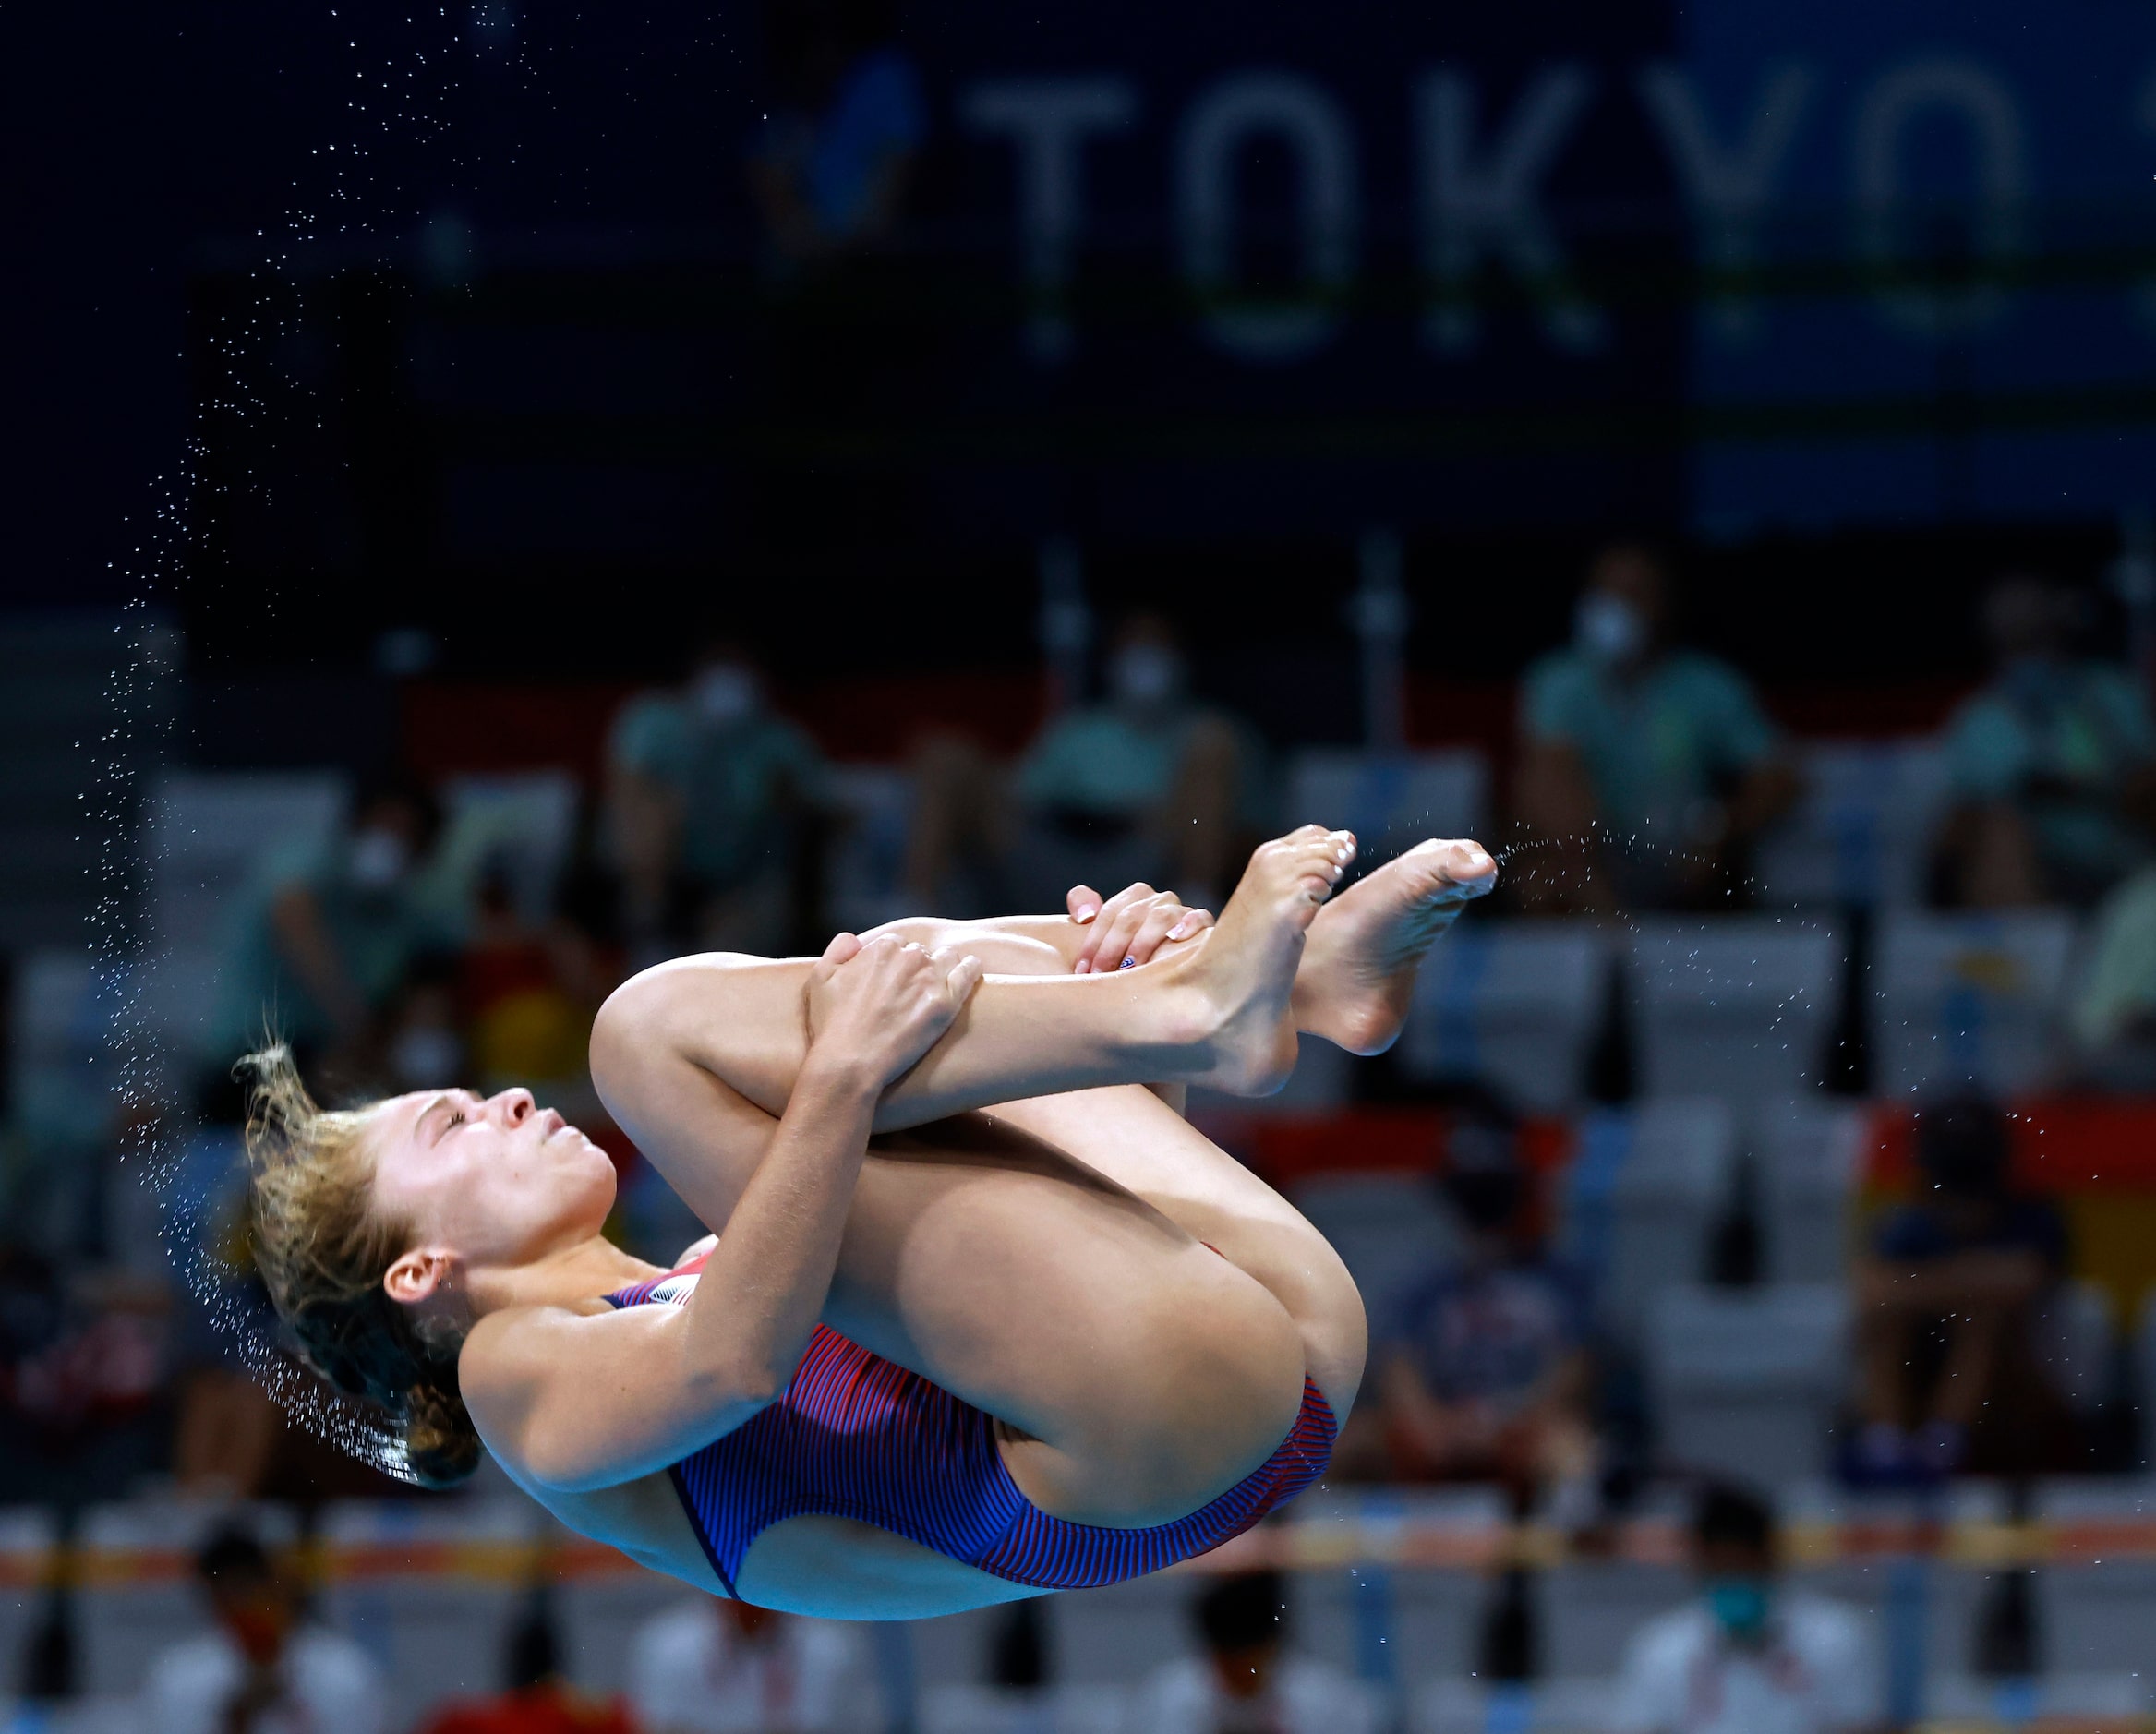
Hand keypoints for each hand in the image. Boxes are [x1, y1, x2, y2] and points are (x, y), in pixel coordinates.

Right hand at [805, 932, 983, 1090]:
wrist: (850, 1062)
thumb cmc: (831, 1025)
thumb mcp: (820, 980)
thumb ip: (837, 950)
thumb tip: (854, 939)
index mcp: (881, 948)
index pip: (896, 945)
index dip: (893, 962)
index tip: (892, 979)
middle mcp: (908, 957)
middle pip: (920, 952)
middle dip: (916, 966)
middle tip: (912, 989)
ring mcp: (930, 978)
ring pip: (947, 958)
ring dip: (944, 965)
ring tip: (944, 979)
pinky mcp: (947, 1002)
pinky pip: (968, 973)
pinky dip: (970, 968)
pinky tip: (971, 968)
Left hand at [1065, 882, 1213, 974]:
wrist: (1172, 973)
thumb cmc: (1128, 951)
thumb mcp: (1103, 931)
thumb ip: (1084, 906)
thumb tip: (1085, 915)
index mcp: (1136, 896)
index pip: (1111, 912)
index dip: (1094, 941)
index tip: (1082, 970)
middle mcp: (1160, 900)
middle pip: (1132, 915)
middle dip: (1113, 947)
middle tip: (1100, 975)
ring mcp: (1183, 912)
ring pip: (1161, 916)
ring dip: (1142, 943)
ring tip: (1130, 967)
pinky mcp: (1205, 926)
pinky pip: (1201, 918)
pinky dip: (1189, 924)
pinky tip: (1176, 937)